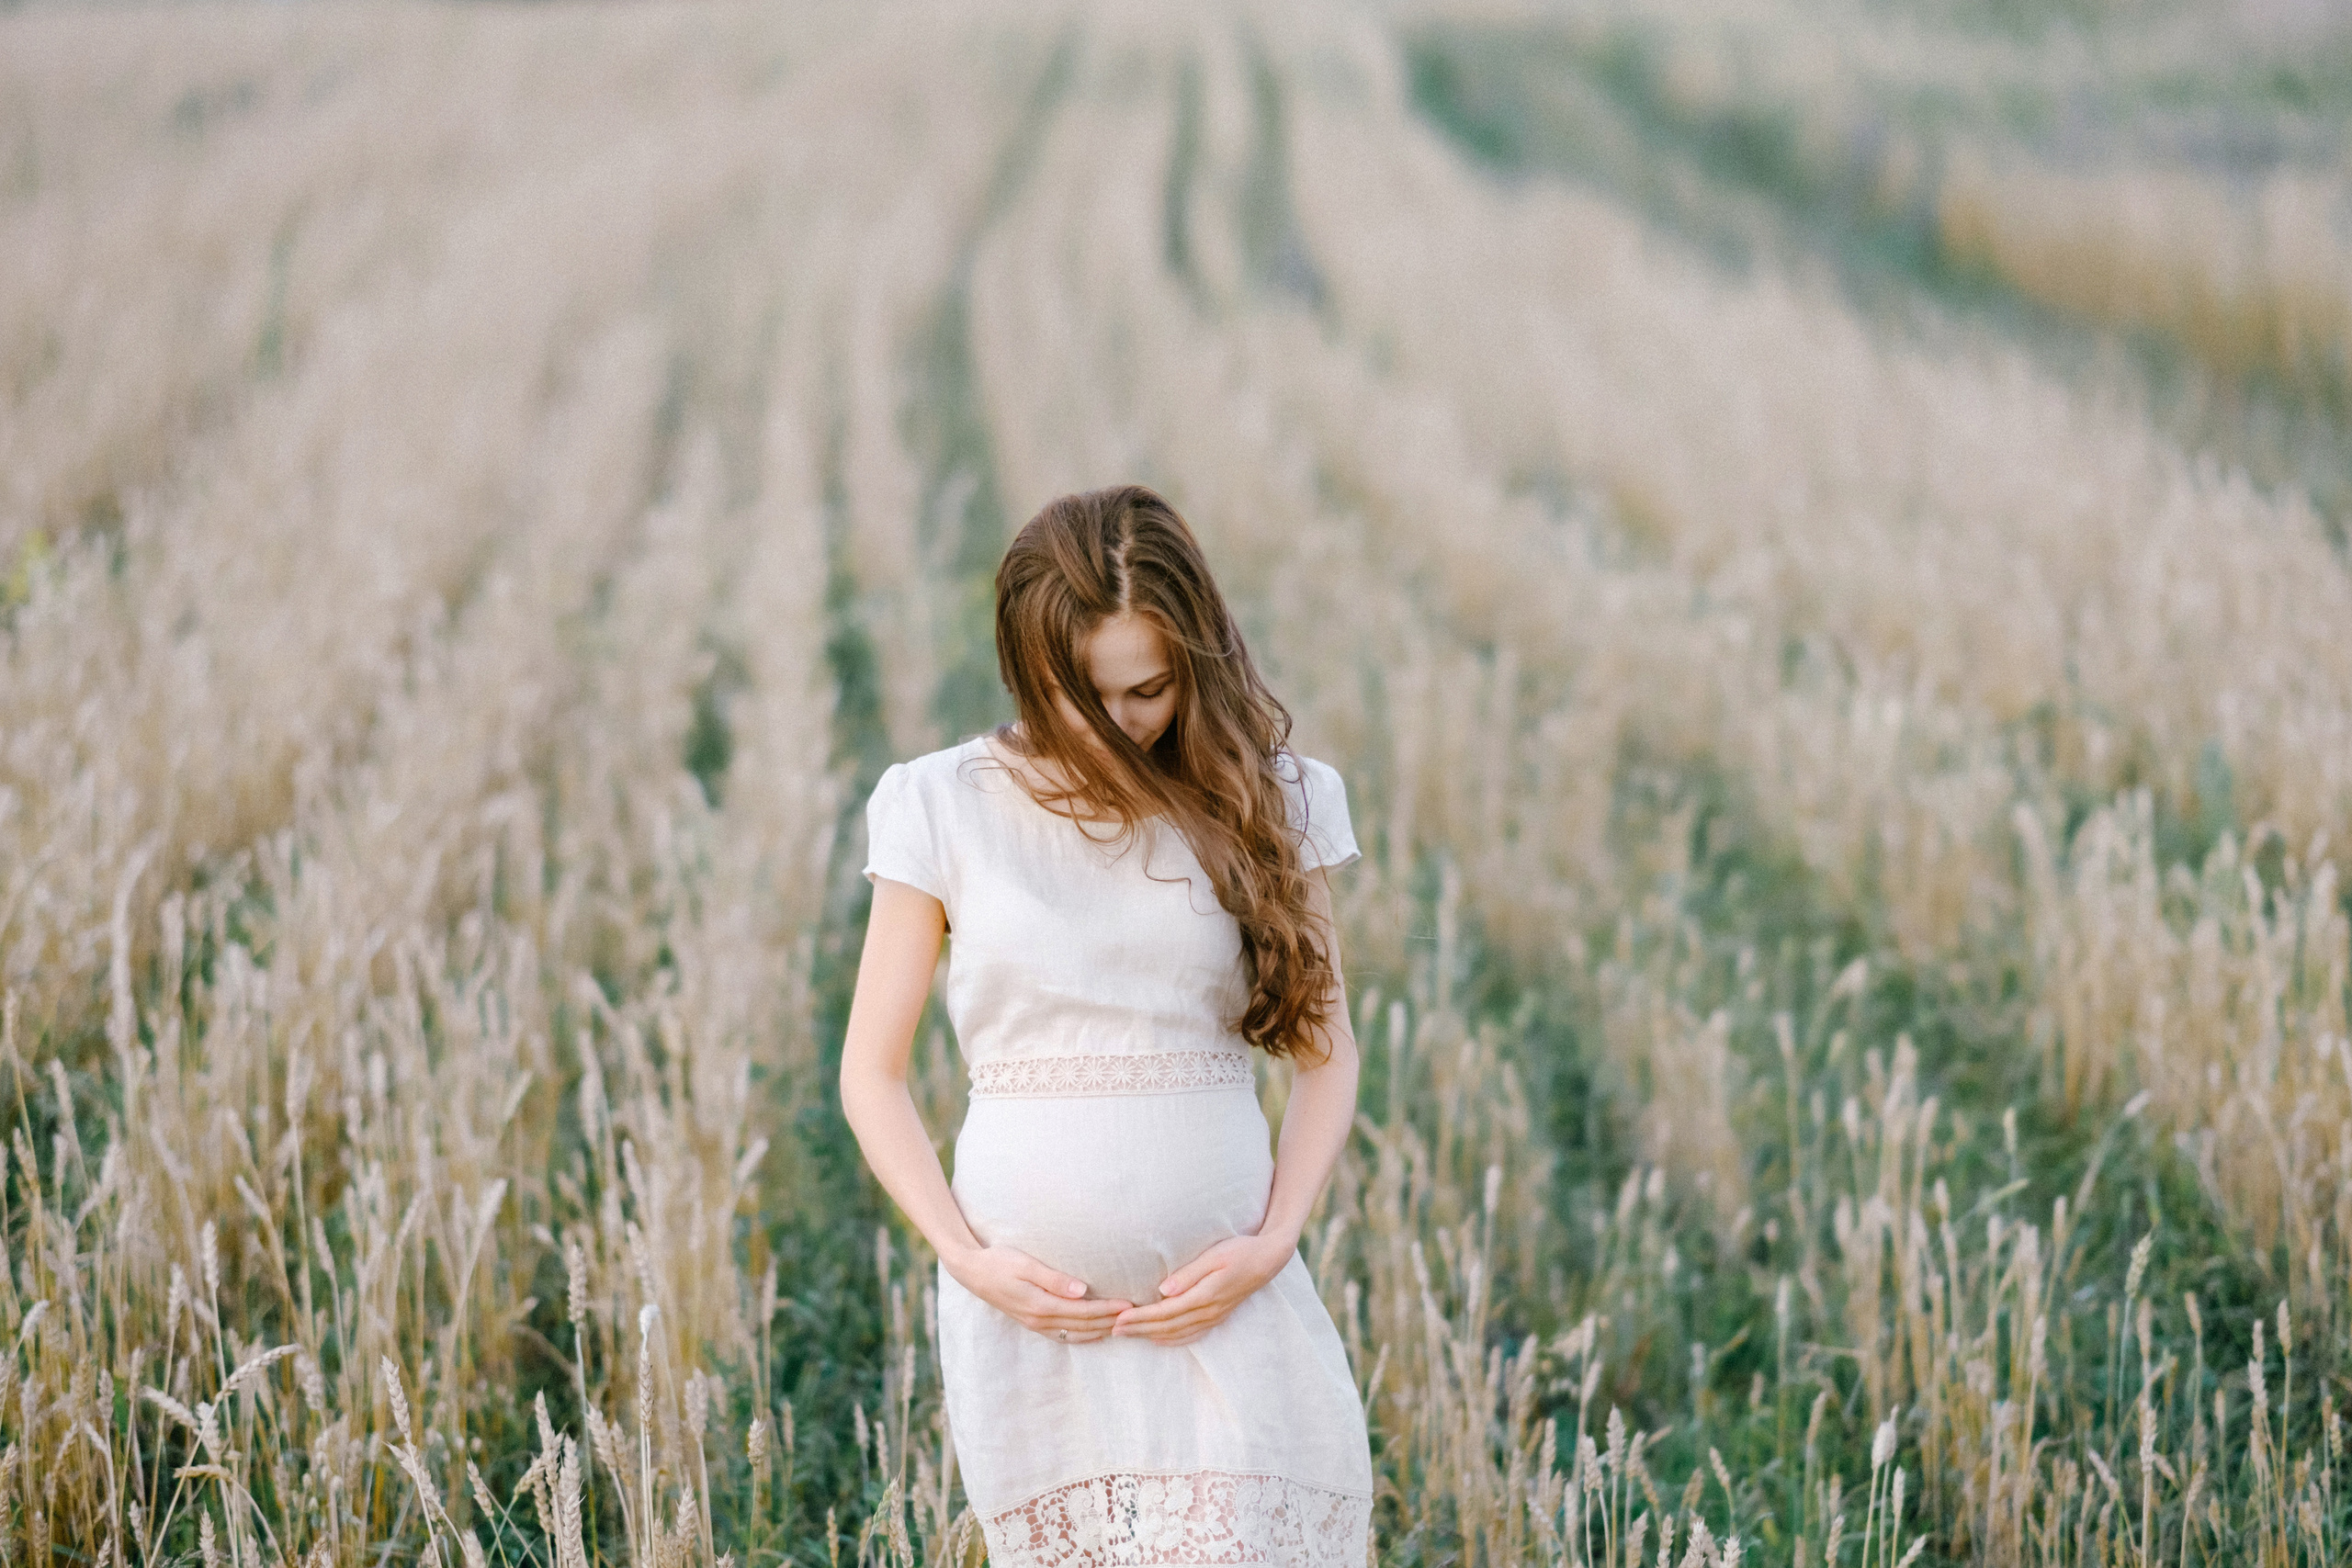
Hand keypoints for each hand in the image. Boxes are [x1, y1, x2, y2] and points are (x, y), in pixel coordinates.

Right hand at [944, 1244, 1132, 1343]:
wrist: (972, 1272)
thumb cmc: (1000, 1261)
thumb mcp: (1026, 1264)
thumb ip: (1054, 1279)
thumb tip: (1082, 1291)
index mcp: (1041, 1305)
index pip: (1083, 1311)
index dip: (1108, 1309)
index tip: (1130, 1304)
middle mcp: (1040, 1320)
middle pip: (1083, 1326)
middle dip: (1111, 1322)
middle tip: (1136, 1316)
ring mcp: (1035, 1324)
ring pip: (1075, 1335)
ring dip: (1100, 1331)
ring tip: (1123, 1326)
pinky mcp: (1032, 1323)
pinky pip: (1063, 1336)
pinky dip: (1083, 1336)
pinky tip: (1096, 1333)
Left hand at [1111, 1234, 1292, 1346]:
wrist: (1268, 1259)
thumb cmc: (1240, 1250)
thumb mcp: (1214, 1256)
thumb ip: (1189, 1274)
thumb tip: (1163, 1291)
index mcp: (1205, 1296)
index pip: (1165, 1312)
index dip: (1140, 1318)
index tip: (1118, 1318)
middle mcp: (1208, 1311)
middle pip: (1167, 1327)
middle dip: (1139, 1329)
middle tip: (1113, 1329)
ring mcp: (1214, 1317)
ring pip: (1177, 1334)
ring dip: (1150, 1335)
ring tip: (1127, 1334)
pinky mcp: (1217, 1316)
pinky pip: (1191, 1335)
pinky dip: (1172, 1339)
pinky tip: (1158, 1339)